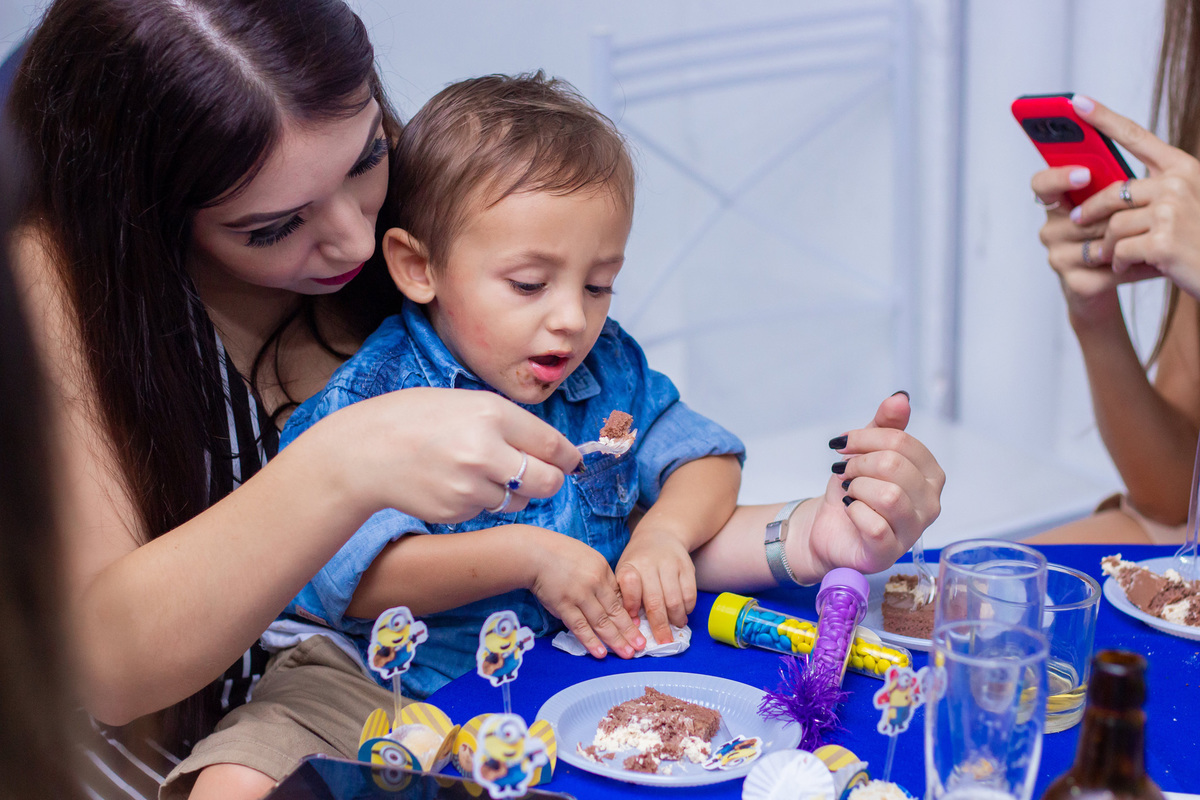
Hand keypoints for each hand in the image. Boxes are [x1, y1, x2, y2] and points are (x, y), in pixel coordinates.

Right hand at [320, 387, 581, 523]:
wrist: (364, 451)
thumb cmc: (413, 418)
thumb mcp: (464, 402)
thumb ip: (507, 423)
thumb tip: (550, 448)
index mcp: (491, 414)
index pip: (552, 444)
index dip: (568, 457)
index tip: (572, 461)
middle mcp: (486, 452)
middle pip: (548, 482)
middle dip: (550, 480)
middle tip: (540, 475)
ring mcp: (471, 486)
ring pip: (518, 501)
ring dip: (512, 492)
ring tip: (480, 472)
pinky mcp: (457, 511)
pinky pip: (487, 511)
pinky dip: (480, 501)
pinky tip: (453, 482)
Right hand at [527, 528, 644, 658]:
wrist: (534, 553)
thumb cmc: (558, 553)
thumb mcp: (586, 557)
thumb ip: (598, 575)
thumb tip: (608, 596)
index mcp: (602, 570)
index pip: (619, 596)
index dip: (629, 614)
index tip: (637, 627)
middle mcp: (594, 583)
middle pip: (615, 611)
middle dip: (629, 631)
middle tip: (641, 646)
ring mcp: (579, 595)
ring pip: (601, 622)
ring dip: (615, 640)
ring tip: (627, 653)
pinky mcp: (563, 606)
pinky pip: (580, 627)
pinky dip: (591, 641)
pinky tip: (601, 653)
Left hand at [614, 526, 695, 645]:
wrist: (660, 534)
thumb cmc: (638, 562)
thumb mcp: (624, 571)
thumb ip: (624, 595)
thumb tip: (632, 625)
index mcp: (629, 566)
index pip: (629, 585)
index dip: (632, 605)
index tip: (635, 623)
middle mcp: (649, 563)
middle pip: (655, 600)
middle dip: (659, 625)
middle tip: (663, 642)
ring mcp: (670, 564)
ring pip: (675, 599)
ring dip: (676, 619)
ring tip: (675, 627)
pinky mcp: (687, 566)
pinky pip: (690, 593)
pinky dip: (688, 608)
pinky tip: (683, 613)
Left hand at [802, 392, 943, 574]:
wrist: (830, 527)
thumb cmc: (854, 490)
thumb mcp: (866, 451)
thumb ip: (885, 425)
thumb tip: (900, 398)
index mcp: (930, 475)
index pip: (902, 442)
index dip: (865, 438)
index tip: (844, 444)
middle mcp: (930, 504)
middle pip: (893, 465)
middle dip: (858, 464)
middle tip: (845, 472)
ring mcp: (912, 531)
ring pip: (888, 495)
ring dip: (857, 487)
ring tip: (850, 491)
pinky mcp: (889, 553)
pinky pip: (875, 525)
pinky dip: (854, 512)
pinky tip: (851, 511)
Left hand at [1032, 96, 1199, 314]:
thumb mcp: (1186, 205)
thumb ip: (1154, 192)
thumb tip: (1110, 193)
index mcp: (1183, 168)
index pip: (1136, 135)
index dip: (1104, 118)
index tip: (1076, 103)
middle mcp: (1178, 183)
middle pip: (1113, 192)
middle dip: (1091, 211)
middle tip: (1077, 220)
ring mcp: (1171, 212)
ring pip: (1113, 225)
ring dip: (1108, 245)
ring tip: (1115, 255)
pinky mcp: (1162, 241)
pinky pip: (1119, 250)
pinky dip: (1119, 262)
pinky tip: (1130, 266)